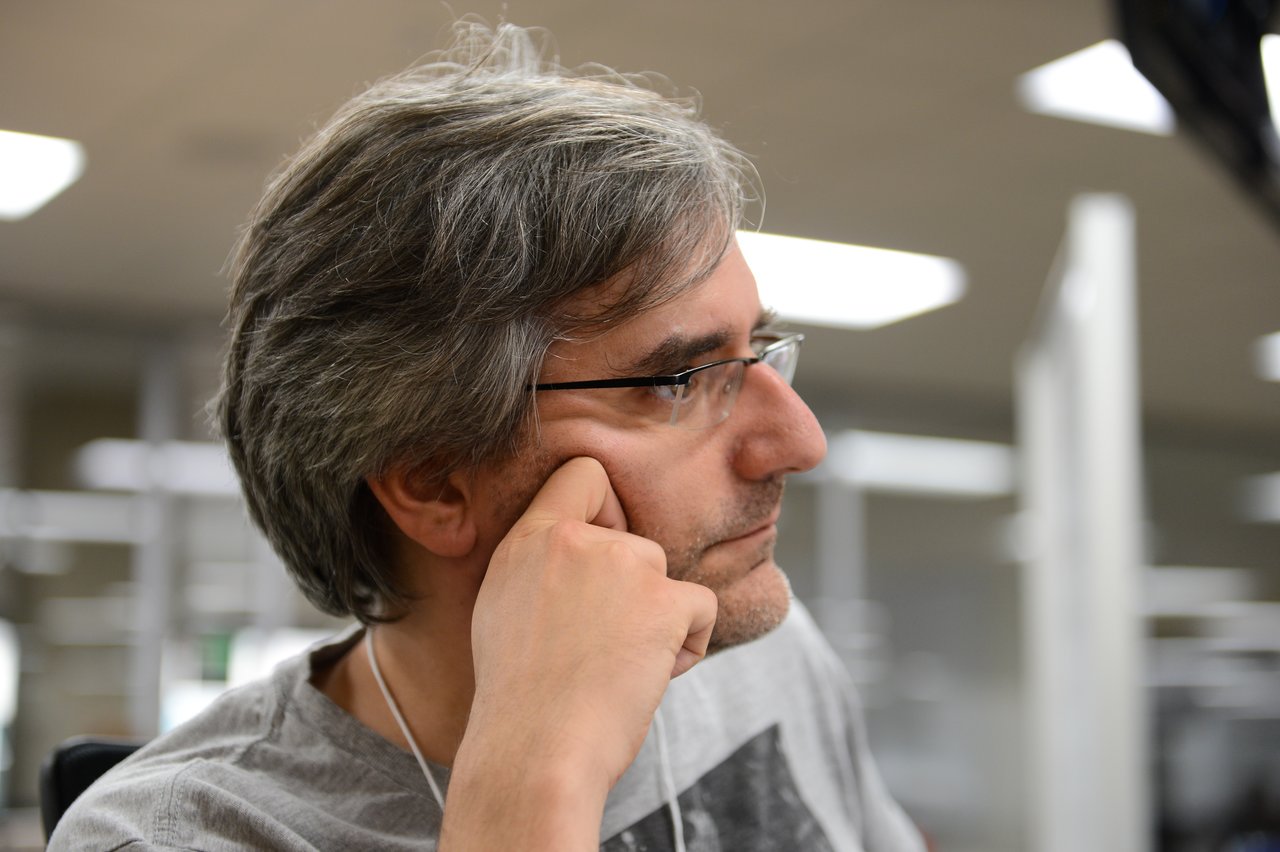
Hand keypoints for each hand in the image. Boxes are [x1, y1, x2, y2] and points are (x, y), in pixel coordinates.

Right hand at [442, 457, 716, 849]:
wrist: (536, 750)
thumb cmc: (520, 699)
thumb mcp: (502, 608)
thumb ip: (539, 566)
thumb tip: (579, 559)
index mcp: (529, 539)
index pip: (584, 474)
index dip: (605, 510)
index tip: (599, 554)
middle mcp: (576, 540)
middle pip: (636, 541)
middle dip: (633, 590)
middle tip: (602, 645)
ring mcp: (623, 564)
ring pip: (666, 578)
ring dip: (657, 620)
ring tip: (618, 668)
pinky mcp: (664, 600)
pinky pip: (701, 607)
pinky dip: (689, 643)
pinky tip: (652, 675)